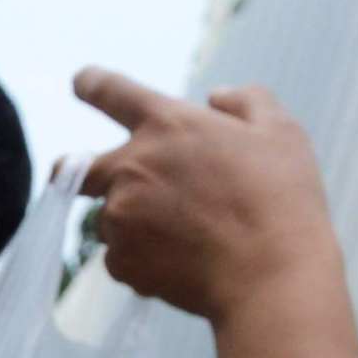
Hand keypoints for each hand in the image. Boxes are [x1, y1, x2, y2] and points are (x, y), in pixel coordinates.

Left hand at [75, 72, 338, 322]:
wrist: (270, 276)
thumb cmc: (281, 199)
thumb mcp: (279, 130)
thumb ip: (244, 101)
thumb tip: (215, 97)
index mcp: (167, 124)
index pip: (113, 92)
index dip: (93, 85)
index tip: (80, 81)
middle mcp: (132, 167)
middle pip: (76, 169)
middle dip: (75, 172)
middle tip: (98, 180)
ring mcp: (121, 218)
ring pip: (109, 218)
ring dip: (132, 221)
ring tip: (184, 234)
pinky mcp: (122, 262)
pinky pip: (120, 257)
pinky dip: (141, 258)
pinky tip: (181, 261)